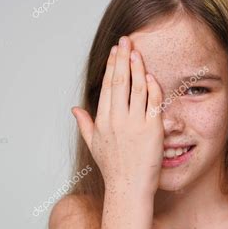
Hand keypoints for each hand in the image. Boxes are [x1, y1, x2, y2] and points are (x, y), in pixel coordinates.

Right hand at [72, 36, 163, 198]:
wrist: (128, 188)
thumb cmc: (113, 168)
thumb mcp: (93, 145)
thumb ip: (84, 124)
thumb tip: (74, 109)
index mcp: (103, 120)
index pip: (108, 86)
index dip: (112, 66)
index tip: (115, 51)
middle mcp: (117, 119)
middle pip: (120, 81)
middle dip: (123, 58)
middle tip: (126, 40)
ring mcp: (135, 124)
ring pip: (137, 88)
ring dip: (137, 66)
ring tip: (137, 51)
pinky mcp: (152, 130)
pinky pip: (153, 103)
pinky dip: (152, 87)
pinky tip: (151, 75)